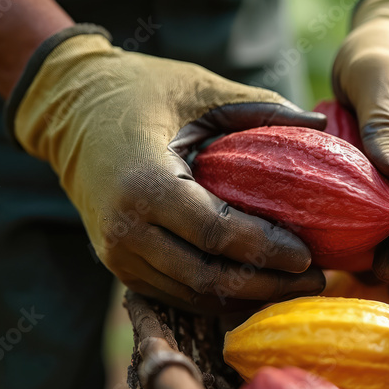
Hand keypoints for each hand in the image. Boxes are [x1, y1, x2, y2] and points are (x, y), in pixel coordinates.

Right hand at [10, 28, 326, 311]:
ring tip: (295, 287)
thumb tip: (320, 124)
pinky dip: (219, 296)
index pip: (217, 234)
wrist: (67, 111)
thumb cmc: (139, 92)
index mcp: (145, 185)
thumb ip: (260, 109)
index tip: (308, 255)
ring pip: (194, 296)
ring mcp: (118, 255)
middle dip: (267, 286)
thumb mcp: (200, 89)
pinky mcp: (119, 266)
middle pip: (208, 278)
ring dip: (247, 298)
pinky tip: (258, 286)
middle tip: (316, 279)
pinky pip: (177, 294)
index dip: (266, 250)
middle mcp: (126, 230)